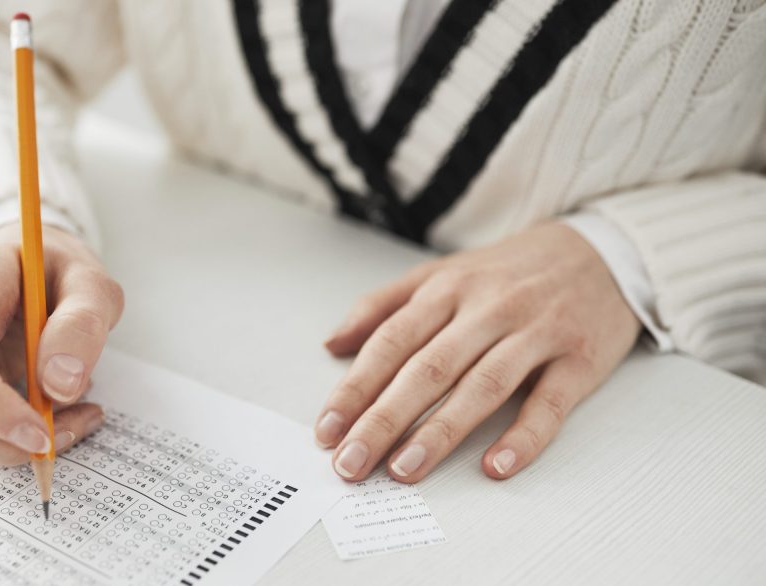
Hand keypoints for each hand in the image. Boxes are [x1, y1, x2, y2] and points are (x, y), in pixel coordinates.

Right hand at [0, 224, 123, 464]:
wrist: (35, 268)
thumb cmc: (59, 272)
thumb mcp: (92, 283)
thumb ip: (83, 323)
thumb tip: (60, 385)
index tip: (40, 432)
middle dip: (2, 438)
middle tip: (73, 428)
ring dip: (12, 444)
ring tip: (76, 418)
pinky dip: (15, 439)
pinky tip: (60, 417)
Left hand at [316, 222, 640, 482]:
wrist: (599, 251)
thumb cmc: (509, 273)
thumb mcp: (440, 273)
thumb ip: (382, 306)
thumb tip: (333, 345)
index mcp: (448, 289)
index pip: (391, 342)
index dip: (355, 388)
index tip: (328, 430)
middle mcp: (488, 309)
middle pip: (428, 369)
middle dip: (384, 420)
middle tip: (352, 462)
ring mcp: (535, 333)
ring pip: (481, 385)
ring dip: (440, 432)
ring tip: (404, 470)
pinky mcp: (579, 359)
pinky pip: (550, 403)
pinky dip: (524, 436)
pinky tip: (496, 466)